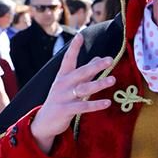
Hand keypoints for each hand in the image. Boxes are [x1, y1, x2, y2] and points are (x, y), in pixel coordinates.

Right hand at [30, 33, 114, 152]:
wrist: (44, 122)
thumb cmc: (61, 99)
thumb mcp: (71, 84)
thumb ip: (86, 72)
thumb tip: (100, 57)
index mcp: (63, 76)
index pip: (68, 59)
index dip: (74, 48)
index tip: (80, 35)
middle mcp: (62, 84)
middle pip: (80, 73)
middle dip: (95, 66)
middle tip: (110, 60)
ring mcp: (63, 97)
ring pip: (83, 89)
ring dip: (99, 84)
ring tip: (113, 80)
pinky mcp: (65, 110)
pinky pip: (83, 106)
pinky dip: (95, 104)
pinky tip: (107, 102)